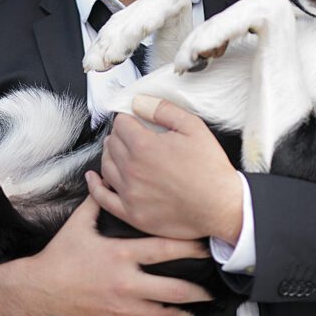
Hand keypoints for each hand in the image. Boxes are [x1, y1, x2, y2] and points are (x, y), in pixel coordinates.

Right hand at [0, 194, 211, 315]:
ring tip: (198, 306)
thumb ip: (98, 201)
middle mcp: (126, 283)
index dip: (189, 246)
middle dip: (197, 287)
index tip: (205, 244)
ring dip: (183, 310)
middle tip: (213, 284)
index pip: (164, 249)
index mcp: (121, 255)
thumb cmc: (60, 256)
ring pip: (163, 313)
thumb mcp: (79, 224)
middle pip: (173, 287)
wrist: (38, 291)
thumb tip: (102, 176)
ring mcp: (122, 307)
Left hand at [87, 95, 243, 243]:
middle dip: (120, 134)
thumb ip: (162, 110)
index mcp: (144, 147)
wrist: (221, 207)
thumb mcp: (193, 127)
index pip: (121, 124)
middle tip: (133, 134)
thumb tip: (139, 101)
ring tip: (121, 150)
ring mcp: (130, 194)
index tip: (136, 119)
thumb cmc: (210, 168)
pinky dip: (95, 186)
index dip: (129, 118)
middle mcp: (132, 170)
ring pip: (106, 166)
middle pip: (112, 143)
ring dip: (111, 154)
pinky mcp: (132, 214)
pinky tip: (94, 177)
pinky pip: (103, 198)